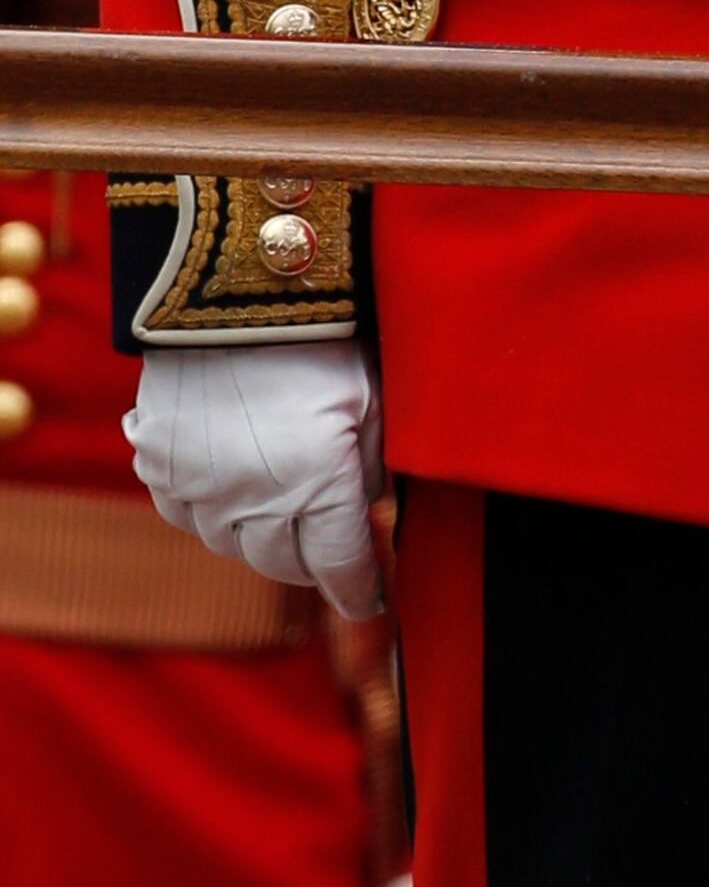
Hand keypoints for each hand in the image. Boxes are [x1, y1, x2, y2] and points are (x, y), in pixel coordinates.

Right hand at [125, 338, 385, 616]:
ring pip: (232, 544)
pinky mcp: (156, 464)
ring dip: (261, 536)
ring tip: (283, 506)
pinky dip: (211, 509)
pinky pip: (185, 513)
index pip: (341, 565)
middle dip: (313, 560)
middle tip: (331, 545)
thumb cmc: (318, 337)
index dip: (361, 589)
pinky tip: (232, 484)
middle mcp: (252, 500)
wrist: (228, 287)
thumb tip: (365, 510)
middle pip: (285, 564)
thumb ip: (373, 467)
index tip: (373, 599)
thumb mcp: (373, 400)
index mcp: (316, 487)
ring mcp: (197, 486)